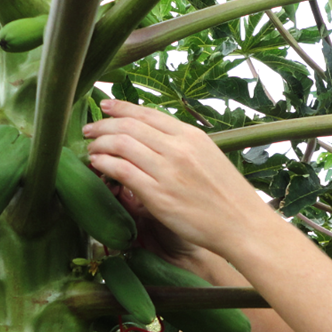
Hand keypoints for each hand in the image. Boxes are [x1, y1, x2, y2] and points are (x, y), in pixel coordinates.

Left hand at [83, 100, 272, 257]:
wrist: (242, 224)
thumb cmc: (229, 197)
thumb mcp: (209, 158)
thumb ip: (183, 147)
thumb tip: (155, 142)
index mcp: (191, 136)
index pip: (147, 113)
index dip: (121, 108)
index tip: (105, 106)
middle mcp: (178, 148)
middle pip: (129, 126)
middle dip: (103, 124)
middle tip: (89, 130)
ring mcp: (167, 171)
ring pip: (121, 145)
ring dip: (100, 144)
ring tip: (91, 149)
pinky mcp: (158, 195)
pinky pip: (122, 171)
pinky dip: (105, 163)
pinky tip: (97, 164)